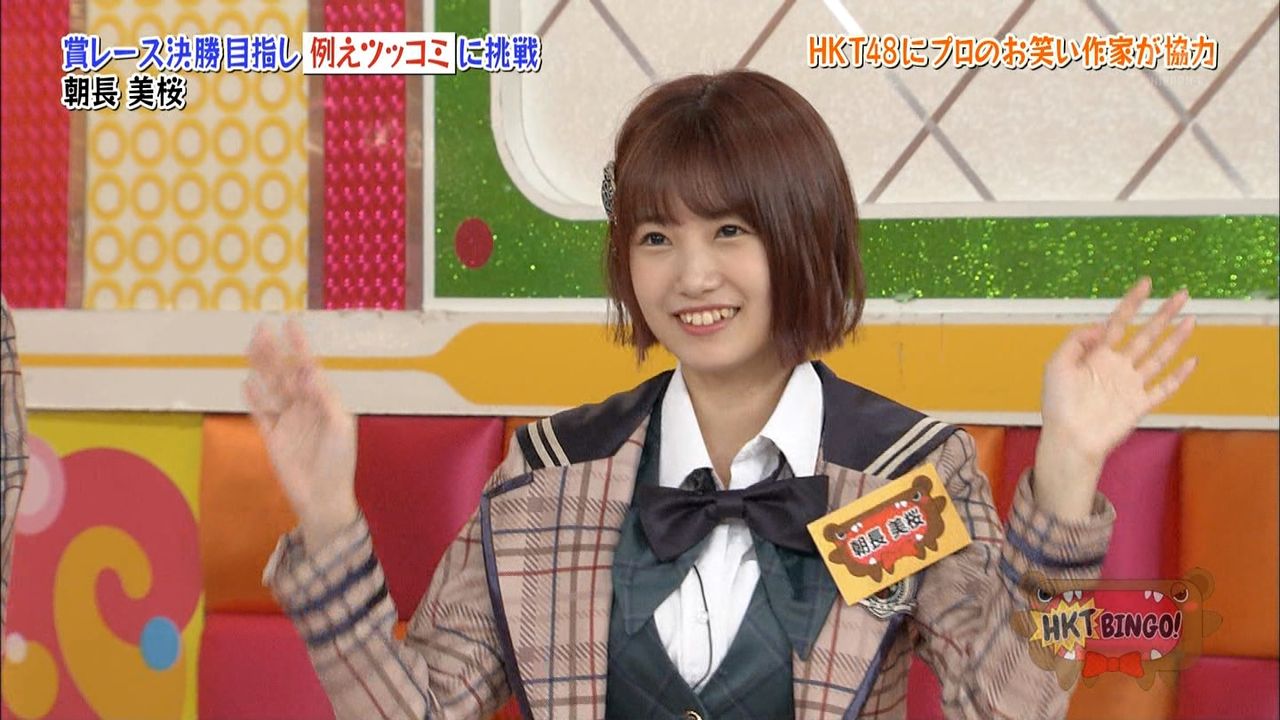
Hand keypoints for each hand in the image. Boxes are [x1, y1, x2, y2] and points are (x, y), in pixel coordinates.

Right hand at [245, 318, 357, 550]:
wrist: (323, 498)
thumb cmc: (339, 462)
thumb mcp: (340, 426)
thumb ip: (325, 397)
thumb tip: (307, 370)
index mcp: (324, 401)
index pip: (309, 367)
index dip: (300, 345)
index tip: (291, 323)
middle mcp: (304, 407)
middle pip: (285, 373)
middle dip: (274, 351)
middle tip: (261, 328)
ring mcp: (287, 421)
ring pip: (270, 388)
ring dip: (261, 368)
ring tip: (251, 346)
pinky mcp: (272, 438)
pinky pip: (260, 414)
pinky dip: (253, 399)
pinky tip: (246, 382)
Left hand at [1034, 277, 1196, 518]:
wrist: (1069, 439)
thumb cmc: (1058, 404)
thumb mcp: (1057, 365)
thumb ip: (1077, 341)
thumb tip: (1101, 326)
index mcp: (1097, 355)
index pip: (1118, 322)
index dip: (1132, 302)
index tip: (1146, 283)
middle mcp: (1117, 367)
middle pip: (1145, 334)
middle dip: (1163, 314)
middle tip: (1182, 294)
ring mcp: (1131, 385)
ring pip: (1159, 356)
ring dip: (1176, 338)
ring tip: (1191, 319)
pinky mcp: (1140, 405)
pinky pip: (1164, 388)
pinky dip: (1179, 376)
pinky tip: (1192, 361)